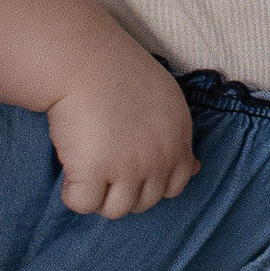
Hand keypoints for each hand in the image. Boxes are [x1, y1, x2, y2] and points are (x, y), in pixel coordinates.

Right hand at [47, 34, 198, 219]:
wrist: (85, 60)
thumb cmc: (120, 75)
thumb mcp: (167, 102)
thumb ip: (178, 137)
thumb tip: (196, 170)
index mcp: (179, 138)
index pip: (175, 186)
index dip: (150, 182)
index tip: (129, 163)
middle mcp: (160, 156)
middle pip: (142, 203)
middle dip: (121, 188)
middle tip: (103, 155)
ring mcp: (129, 167)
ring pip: (114, 210)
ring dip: (98, 192)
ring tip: (88, 158)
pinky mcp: (94, 171)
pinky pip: (82, 204)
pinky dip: (72, 191)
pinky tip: (72, 162)